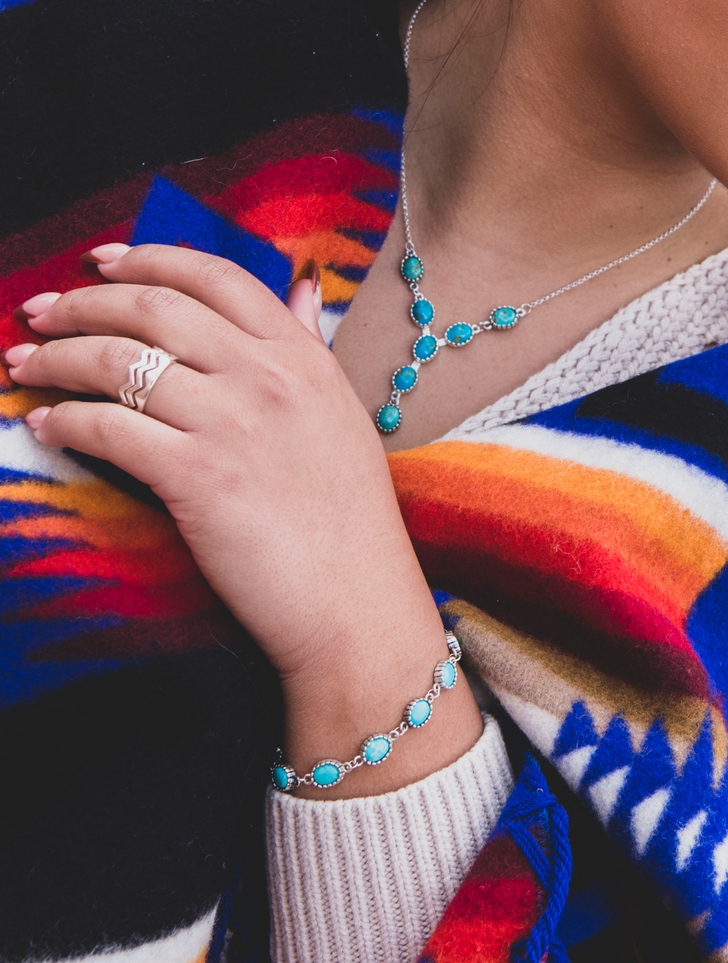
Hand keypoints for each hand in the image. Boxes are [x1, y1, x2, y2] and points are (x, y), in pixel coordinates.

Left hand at [4, 244, 482, 795]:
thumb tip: (299, 286)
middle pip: (153, 307)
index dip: (147, 258)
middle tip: (40, 311)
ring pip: (119, 361)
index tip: (100, 263)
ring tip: (23, 363)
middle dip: (82, 301)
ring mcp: (233, 424)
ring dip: (55, 357)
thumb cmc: (351, 521)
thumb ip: (311, 347)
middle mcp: (269, 378)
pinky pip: (108, 427)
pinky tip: (46, 424)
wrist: (357, 601)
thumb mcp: (343, 416)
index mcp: (304, 359)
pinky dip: (64, 420)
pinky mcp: (198, 477)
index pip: (215, 277)